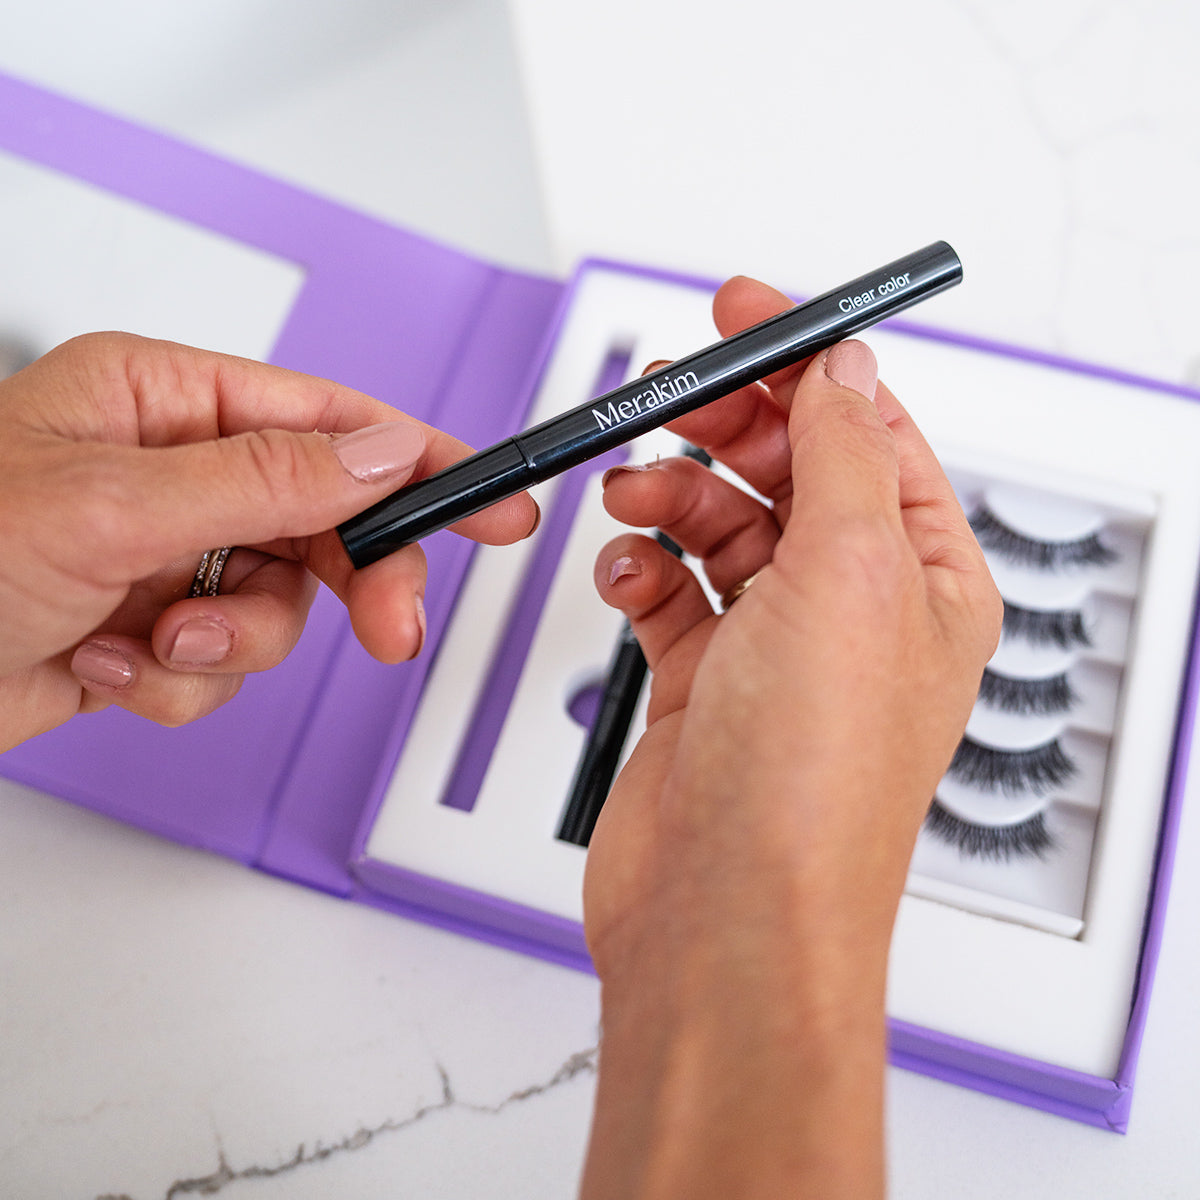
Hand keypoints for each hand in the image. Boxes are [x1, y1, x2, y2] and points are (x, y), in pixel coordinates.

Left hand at [0, 333, 536, 750]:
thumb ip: (264, 479)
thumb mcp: (110, 505)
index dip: (420, 462)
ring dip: (226, 641)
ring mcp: (163, 555)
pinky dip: (174, 679)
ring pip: (280, 607)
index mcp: (163, 401)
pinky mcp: (148, 628)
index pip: (330, 420)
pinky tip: (103, 663)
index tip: (490, 499)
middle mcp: (172, 472)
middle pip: (325, 522)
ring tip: (151, 639)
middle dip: (345, 583)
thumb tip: (377, 455)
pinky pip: (223, 661)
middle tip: (388, 628)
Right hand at [580, 277, 1000, 1199]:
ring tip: (636, 497)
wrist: (723, 913)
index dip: (805, 362)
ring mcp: (772, 647)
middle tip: (672, 394)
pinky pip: (667, 591)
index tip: (743, 310)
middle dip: (728, 424)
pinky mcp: (702, 683)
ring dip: (672, 496)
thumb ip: (846, 453)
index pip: (869, 433)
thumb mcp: (852, 574)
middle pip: (787, 470)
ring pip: (717, 524)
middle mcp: (852, 612)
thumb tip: (844, 368)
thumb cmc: (809, 784)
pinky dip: (639, 570)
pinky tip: (625, 576)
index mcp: (923, 581)